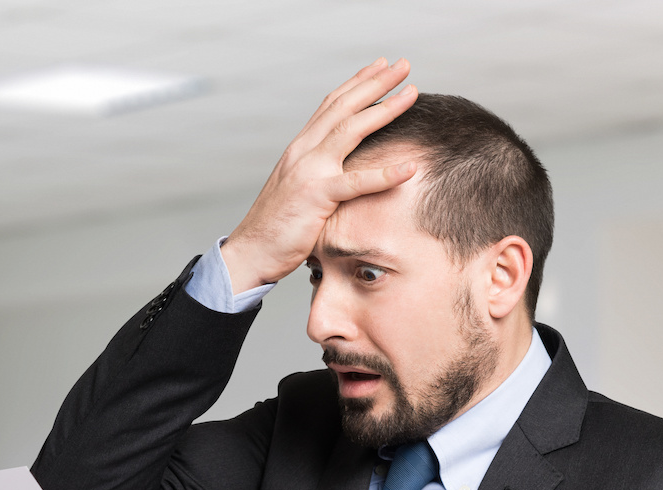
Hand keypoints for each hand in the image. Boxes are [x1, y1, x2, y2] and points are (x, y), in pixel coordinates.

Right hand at [220, 58, 418, 291]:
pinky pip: (356, 183)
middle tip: (403, 64)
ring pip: (350, 130)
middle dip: (376, 82)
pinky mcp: (316, 197)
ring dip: (384, 109)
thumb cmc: (278, 227)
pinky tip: (410, 167)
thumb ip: (318, 172)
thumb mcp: (299, 189)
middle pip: (344, 106)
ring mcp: (309, 171)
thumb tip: (339, 167)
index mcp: (301, 148)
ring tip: (412, 94)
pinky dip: (385, 174)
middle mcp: (303, 151)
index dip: (357, 83)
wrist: (250, 251)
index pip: (332, 105)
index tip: (380, 66)